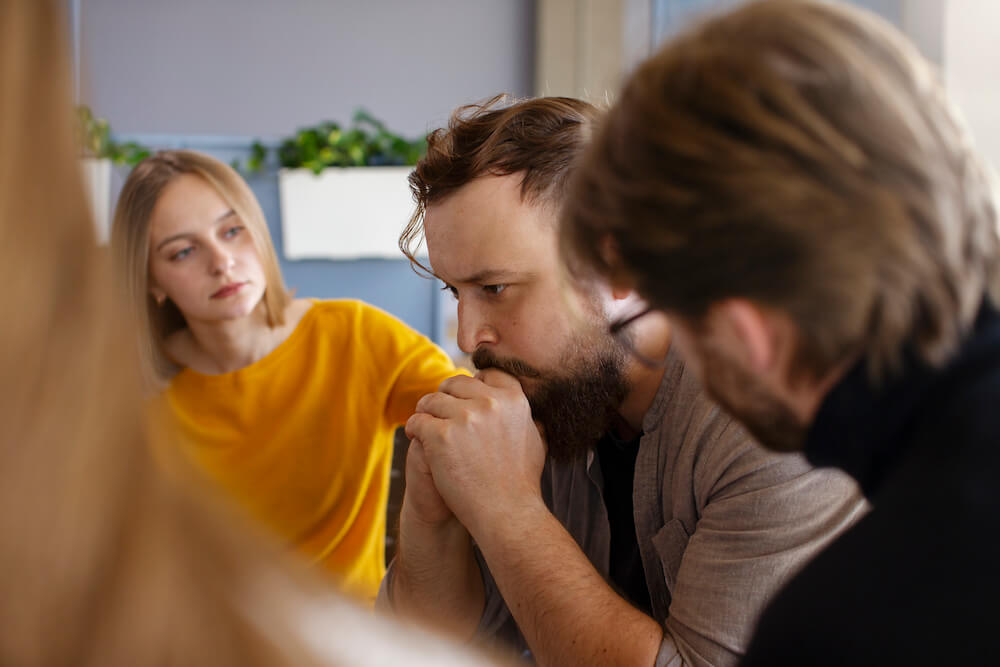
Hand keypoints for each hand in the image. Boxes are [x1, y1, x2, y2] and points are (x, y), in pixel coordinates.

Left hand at [405, 369, 546, 538]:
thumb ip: (525, 415)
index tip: (463, 399)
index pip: (486, 373)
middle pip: (455, 383)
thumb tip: (519, 399)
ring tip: (425, 429)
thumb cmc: (520, 482)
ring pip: (432, 400)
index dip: (472, 384)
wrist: (506, 514)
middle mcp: (490, 402)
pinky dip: (414, 429)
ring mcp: (465, 417)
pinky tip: (416, 439)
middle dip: (445, 396)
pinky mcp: (441, 435)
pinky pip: (417, 421)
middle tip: (438, 412)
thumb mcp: (535, 439)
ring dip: (426, 412)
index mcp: (514, 399)